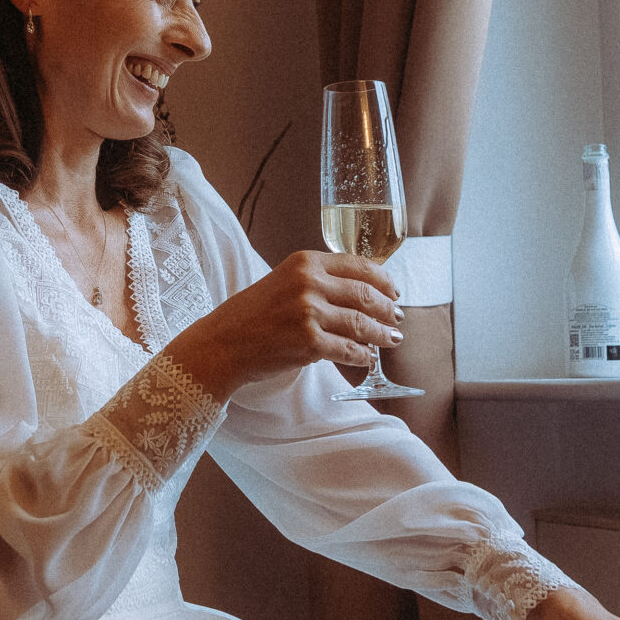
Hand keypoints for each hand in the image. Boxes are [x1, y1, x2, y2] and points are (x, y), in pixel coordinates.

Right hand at [165, 251, 404, 396]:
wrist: (222, 343)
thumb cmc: (250, 314)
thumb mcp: (282, 281)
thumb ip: (315, 280)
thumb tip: (357, 291)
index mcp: (304, 262)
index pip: (358, 265)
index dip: (383, 280)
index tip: (393, 290)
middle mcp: (309, 283)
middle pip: (365, 294)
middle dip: (388, 308)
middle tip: (398, 317)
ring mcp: (309, 313)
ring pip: (362, 323)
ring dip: (382, 334)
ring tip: (392, 339)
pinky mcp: (309, 343)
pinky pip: (349, 349)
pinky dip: (363, 355)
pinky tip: (368, 358)